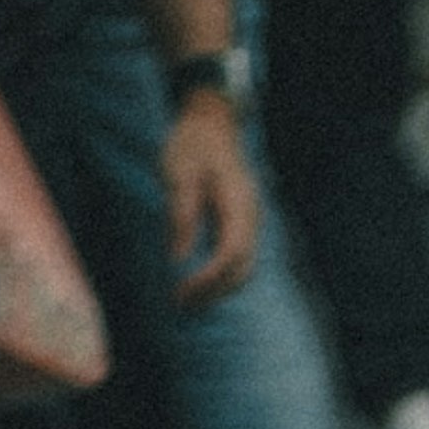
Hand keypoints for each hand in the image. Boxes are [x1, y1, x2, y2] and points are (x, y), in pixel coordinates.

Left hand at [161, 93, 259, 304]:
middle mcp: (251, 218)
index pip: (231, 254)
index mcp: (238, 204)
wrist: (213, 124)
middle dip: (214, 290)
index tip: (184, 289)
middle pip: (242, 269)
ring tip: (189, 299)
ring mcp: (251, 223)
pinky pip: (239, 259)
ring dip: (219, 288)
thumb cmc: (192, 143)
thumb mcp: (178, 172)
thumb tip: (178, 259)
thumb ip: (181, 215)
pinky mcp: (243, 224)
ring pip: (244, 269)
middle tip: (182, 304)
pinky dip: (222, 275)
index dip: (209, 277)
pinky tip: (201, 281)